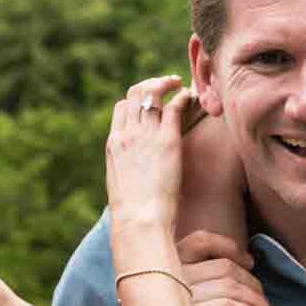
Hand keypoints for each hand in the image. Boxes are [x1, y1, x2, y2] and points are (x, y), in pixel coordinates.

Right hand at [106, 77, 184, 236]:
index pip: (122, 107)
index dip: (137, 100)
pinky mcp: (167, 140)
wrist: (139, 221)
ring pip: (154, 93)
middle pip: (136, 93)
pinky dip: (183, 97)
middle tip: (167, 84)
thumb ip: (127, 167)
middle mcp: (128, 133)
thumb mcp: (121, 184)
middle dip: (152, 84)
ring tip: (179, 84)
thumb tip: (135, 171)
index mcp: (114, 143)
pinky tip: (191, 97)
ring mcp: (146, 135)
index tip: (150, 102)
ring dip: (168, 84)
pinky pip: (174, 107)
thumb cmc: (132, 213)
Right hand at [176, 228, 279, 305]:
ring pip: (230, 286)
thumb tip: (244, 266)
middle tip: (264, 300)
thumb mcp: (180, 298)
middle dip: (252, 282)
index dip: (229, 247)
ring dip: (257, 301)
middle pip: (224, 267)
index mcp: (167, 266)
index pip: (200, 240)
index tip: (249, 262)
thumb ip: (198, 279)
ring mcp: (178, 295)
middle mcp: (170, 275)